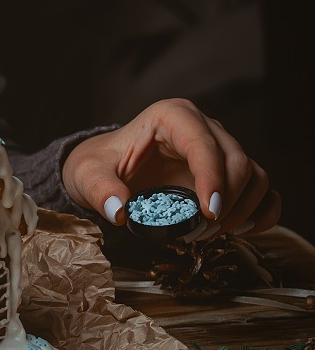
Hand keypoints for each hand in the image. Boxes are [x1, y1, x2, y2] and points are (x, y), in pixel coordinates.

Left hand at [61, 98, 280, 237]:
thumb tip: (119, 211)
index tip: (208, 213)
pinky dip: (261, 212)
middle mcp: (202, 127)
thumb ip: (100, 189)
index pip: (204, 144)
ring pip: (255, 175)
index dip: (212, 178)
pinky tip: (241, 231)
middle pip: (237, 160)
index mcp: (171, 116)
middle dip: (227, 200)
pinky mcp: (226, 173)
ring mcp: (219, 149)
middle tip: (203, 231)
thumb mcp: (88, 174)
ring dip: (243, 209)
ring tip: (211, 233)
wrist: (105, 170)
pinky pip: (261, 190)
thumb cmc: (99, 164)